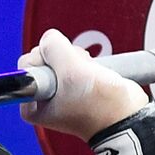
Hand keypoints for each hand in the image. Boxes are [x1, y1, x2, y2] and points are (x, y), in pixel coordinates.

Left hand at [18, 28, 149, 139]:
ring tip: (89, 73)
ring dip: (76, 59)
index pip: (27, 64)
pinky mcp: (75, 84)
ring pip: (59, 57)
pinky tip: (94, 69)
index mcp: (32, 106)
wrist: (127, 116)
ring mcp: (60, 91)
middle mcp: (43, 99)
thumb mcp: (70, 71)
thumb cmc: (99, 106)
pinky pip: (72, 60)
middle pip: (43, 58)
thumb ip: (53, 47)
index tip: (64, 73)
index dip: (47, 60)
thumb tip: (48, 38)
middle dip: (63, 58)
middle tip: (80, 73)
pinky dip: (83, 60)